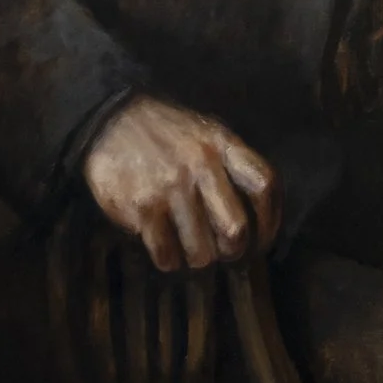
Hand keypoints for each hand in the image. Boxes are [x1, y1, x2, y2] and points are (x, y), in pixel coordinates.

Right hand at [82, 97, 278, 272]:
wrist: (112, 121)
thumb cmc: (170, 135)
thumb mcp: (209, 135)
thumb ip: (233, 166)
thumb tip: (257, 216)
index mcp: (223, 145)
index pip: (263, 185)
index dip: (271, 220)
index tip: (263, 239)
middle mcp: (201, 165)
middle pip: (235, 228)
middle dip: (233, 250)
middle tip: (226, 253)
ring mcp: (170, 187)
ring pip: (200, 248)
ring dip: (199, 259)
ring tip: (195, 255)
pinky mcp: (140, 206)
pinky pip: (165, 251)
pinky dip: (169, 260)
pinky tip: (168, 255)